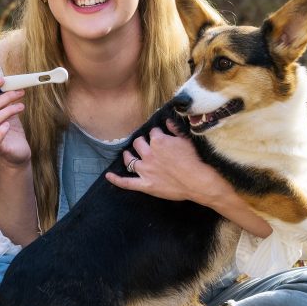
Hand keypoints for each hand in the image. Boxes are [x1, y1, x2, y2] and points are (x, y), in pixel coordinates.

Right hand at [0, 78, 30, 167]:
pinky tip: (10, 125)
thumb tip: (7, 82)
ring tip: (21, 106)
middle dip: (6, 97)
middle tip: (20, 92)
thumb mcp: (6, 111)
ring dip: (9, 110)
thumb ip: (3, 99)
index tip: (2, 79)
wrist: (16, 151)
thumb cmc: (10, 130)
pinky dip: (2, 130)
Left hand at [105, 123, 231, 206]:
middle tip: (144, 145)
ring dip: (128, 156)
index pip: (152, 133)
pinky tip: (108, 175)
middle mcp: (148, 154)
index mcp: (158, 141)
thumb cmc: (194, 159)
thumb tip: (166, 121)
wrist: (198, 181)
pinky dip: (116, 179)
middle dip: (140, 142)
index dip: (155, 135)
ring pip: (130, 160)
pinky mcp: (145, 184)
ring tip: (128, 154)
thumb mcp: (186, 139)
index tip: (159, 137)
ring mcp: (145, 170)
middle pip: (138, 143)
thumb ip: (174, 129)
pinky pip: (127, 183)